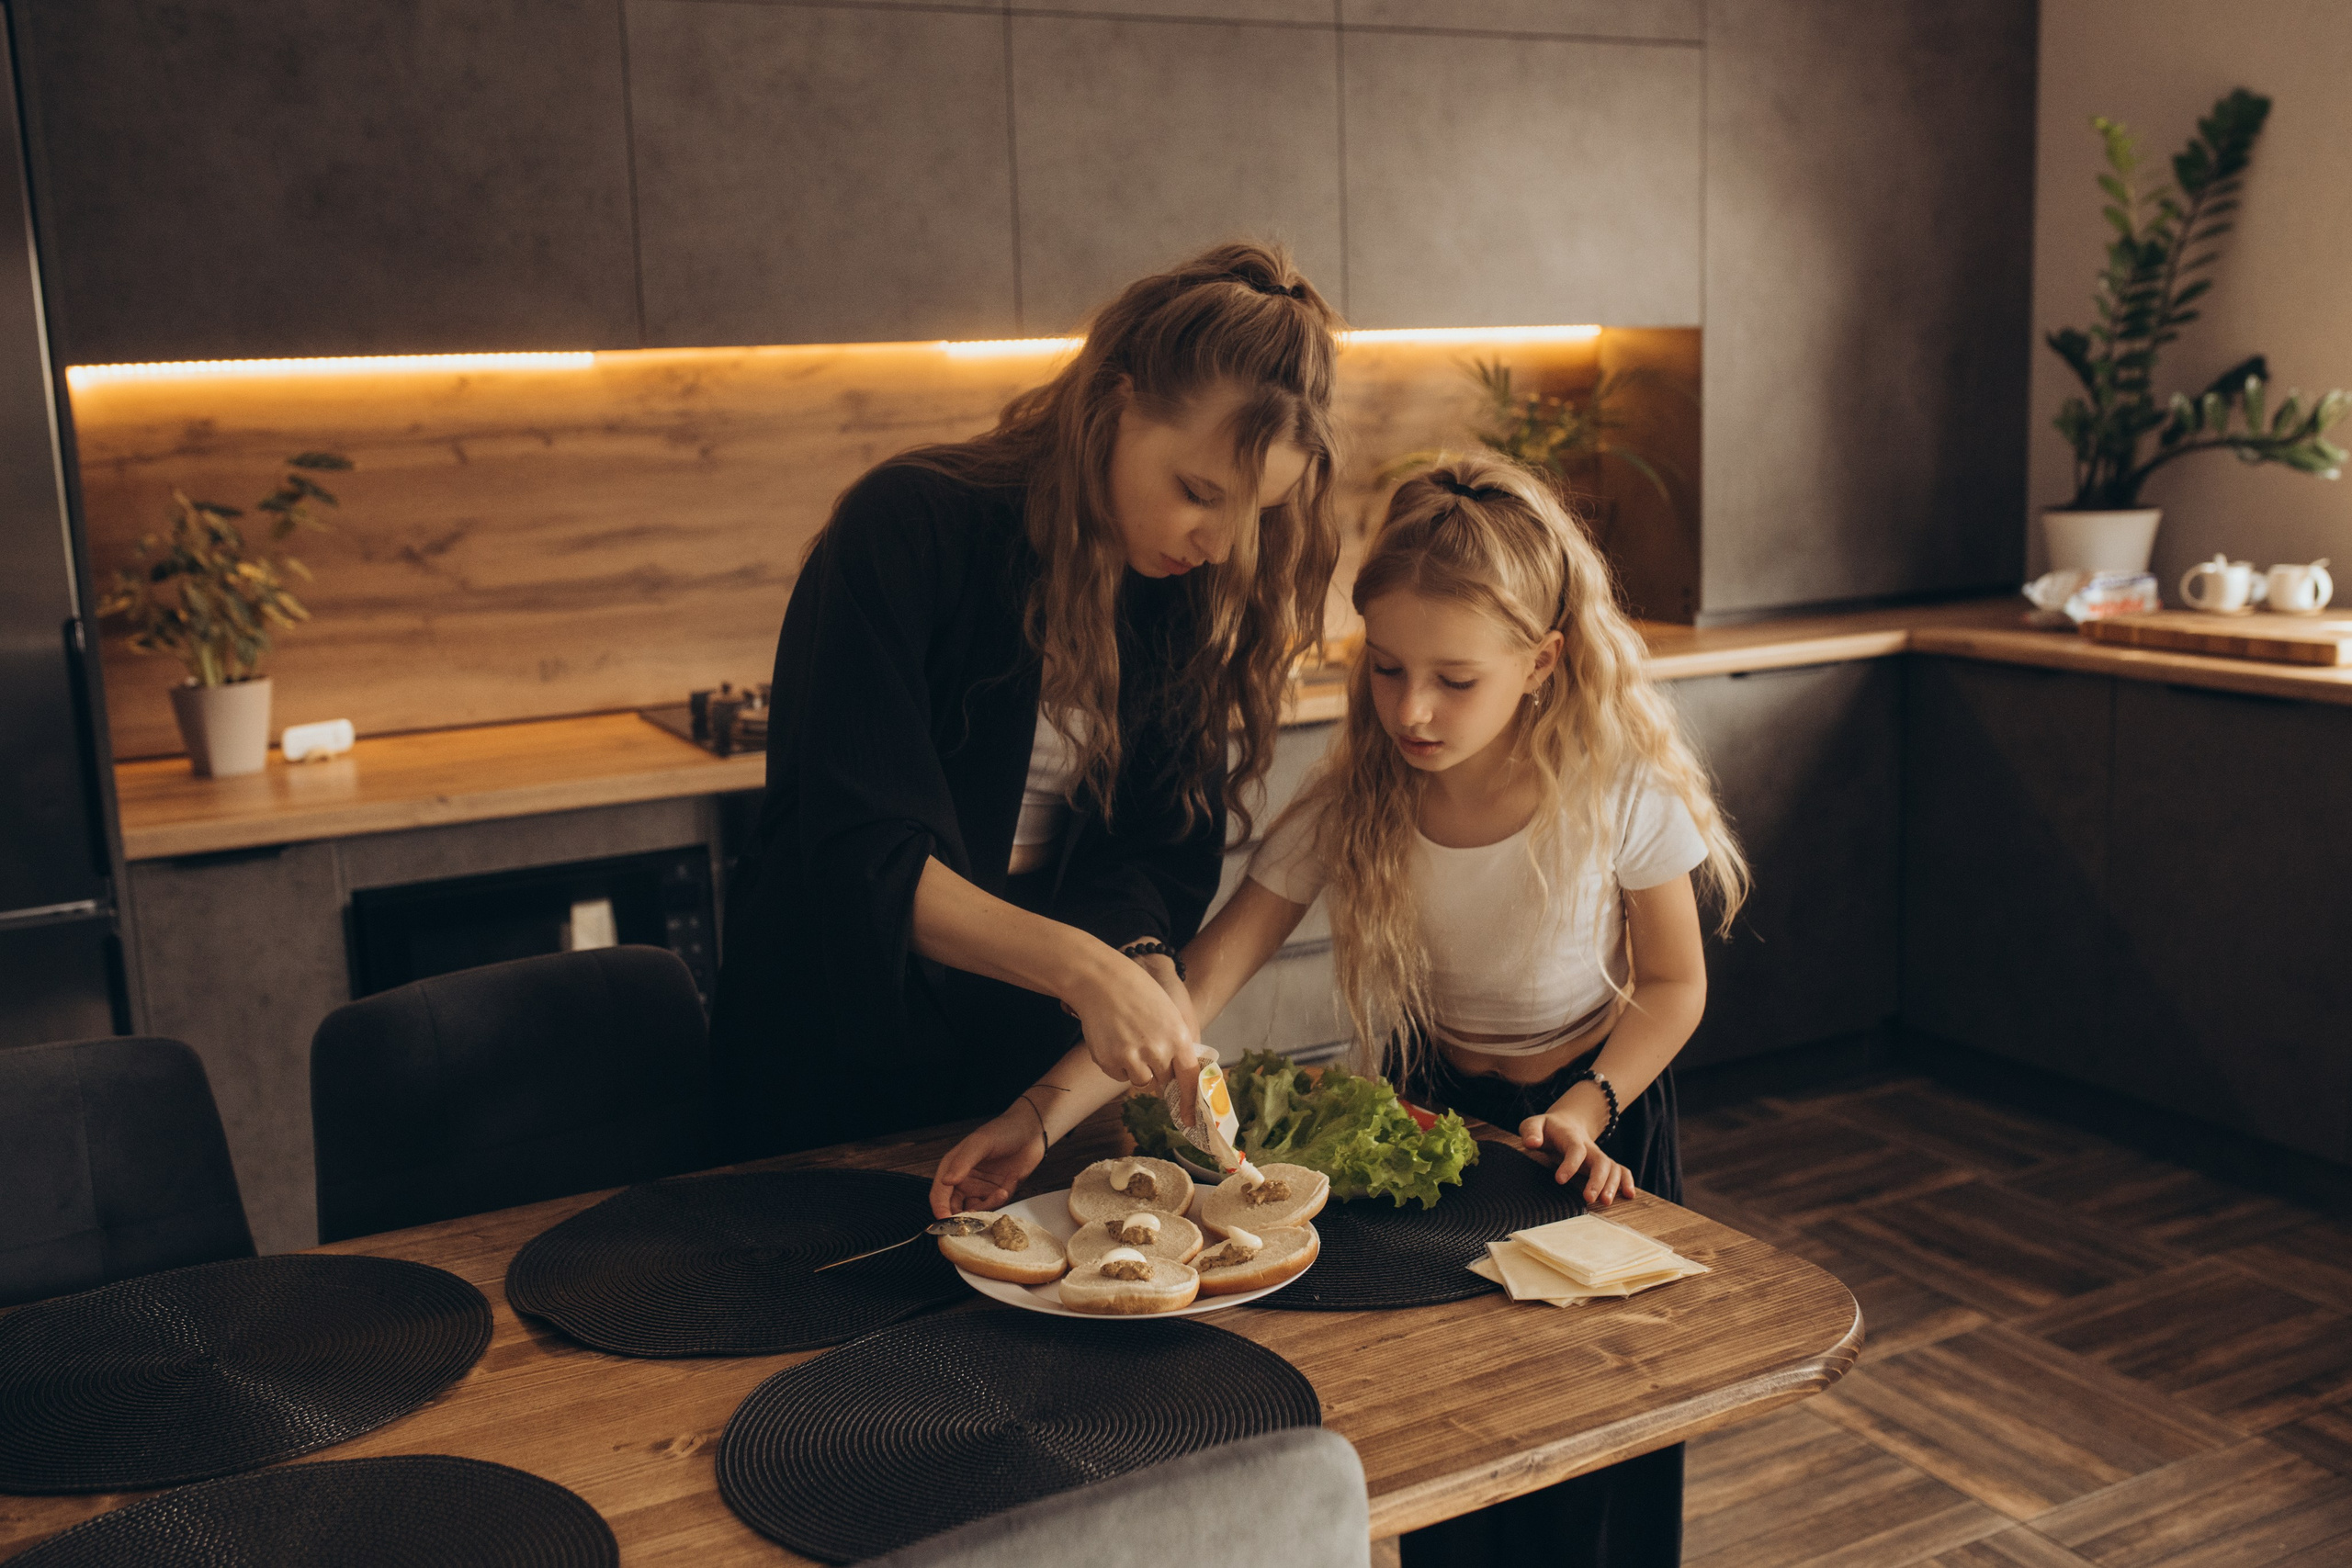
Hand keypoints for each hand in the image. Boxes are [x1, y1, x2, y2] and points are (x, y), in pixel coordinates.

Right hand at [931, 1097, 1048, 1217]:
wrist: (1031, 1132)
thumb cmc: (1003, 1131)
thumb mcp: (980, 1143)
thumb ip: (962, 1163)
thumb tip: (946, 1180)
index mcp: (953, 1167)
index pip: (939, 1194)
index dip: (940, 1209)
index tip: (946, 1222)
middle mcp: (964, 1180)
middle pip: (954, 1208)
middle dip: (963, 1216)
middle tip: (975, 1219)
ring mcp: (980, 1188)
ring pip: (975, 1210)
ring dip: (987, 1206)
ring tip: (1000, 1192)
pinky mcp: (996, 1193)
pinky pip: (994, 1206)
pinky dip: (1000, 1199)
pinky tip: (1008, 1184)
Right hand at [1064, 947, 1200, 1089]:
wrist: (1102, 981)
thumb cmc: (1138, 993)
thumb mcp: (1170, 1013)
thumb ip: (1177, 1044)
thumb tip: (1180, 1074)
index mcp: (1178, 1037)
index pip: (1189, 1078)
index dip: (1190, 1101)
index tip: (1188, 1119)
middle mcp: (1157, 1051)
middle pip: (1163, 1080)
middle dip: (1158, 1069)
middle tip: (1146, 1045)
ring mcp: (1132, 1058)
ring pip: (1141, 1081)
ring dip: (1137, 1068)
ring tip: (1128, 1039)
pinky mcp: (1109, 1061)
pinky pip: (1119, 1076)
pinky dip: (1117, 1064)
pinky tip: (1113, 1039)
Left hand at [1518, 1085, 1634, 1205]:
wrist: (1566, 1124)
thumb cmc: (1546, 1129)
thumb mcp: (1533, 1124)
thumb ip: (1531, 1131)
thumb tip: (1531, 1143)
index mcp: (1570, 1137)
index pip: (1576, 1149)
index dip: (1570, 1164)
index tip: (1560, 1180)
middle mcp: (1589, 1147)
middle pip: (1601, 1161)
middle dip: (1597, 1180)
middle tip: (1589, 1199)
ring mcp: (1598, 1155)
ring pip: (1612, 1168)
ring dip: (1612, 1185)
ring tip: (1605, 1203)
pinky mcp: (1603, 1164)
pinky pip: (1621, 1170)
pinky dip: (1627, 1181)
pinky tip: (1629, 1195)